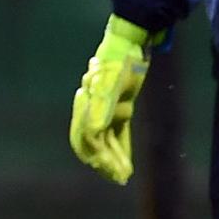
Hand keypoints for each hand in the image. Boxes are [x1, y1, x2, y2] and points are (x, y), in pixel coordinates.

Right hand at [68, 16, 153, 184]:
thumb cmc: (122, 60)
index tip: (111, 170)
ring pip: (106, 141)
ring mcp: (105, 109)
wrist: (131, 40)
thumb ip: (102, 106)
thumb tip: (93, 131)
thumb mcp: (114, 82)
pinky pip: (117, 133)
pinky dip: (121, 148)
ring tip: (124, 175)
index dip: (97, 156)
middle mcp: (93, 110)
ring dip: (113, 158)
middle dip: (104, 162)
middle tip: (119, 178)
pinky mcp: (118, 108)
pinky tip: (127, 162)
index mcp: (88, 105)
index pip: (87, 137)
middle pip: (93, 143)